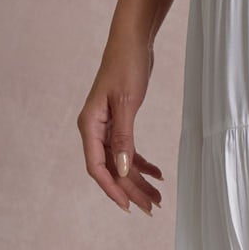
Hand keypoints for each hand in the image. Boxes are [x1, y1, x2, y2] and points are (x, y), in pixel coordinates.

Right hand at [78, 34, 163, 213]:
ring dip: (139, 179)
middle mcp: (95, 129)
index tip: (128, 206)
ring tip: (158, 197)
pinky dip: (142, 162)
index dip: (112, 189)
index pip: (97, 167)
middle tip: (151, 208)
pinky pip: (128, 150)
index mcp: (90, 125)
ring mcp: (107, 126)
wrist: (133, 42)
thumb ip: (123, 138)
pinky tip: (158, 173)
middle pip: (111, 169)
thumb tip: (120, 170)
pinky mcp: (120, 121)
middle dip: (131, 189)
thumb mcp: (127, 103)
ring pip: (121, 162)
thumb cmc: (127, 66)